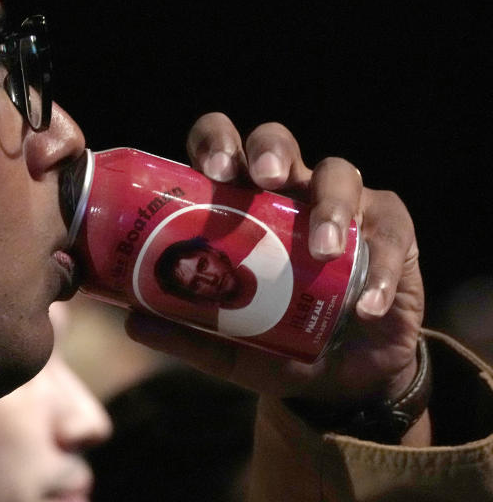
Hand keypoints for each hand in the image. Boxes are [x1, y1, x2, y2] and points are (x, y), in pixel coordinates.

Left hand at [126, 113, 423, 408]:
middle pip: (277, 141)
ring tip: (320, 249)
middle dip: (270, 151)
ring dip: (329, 206)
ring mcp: (344, 205)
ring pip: (339, 173)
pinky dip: (380, 270)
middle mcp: (290, 192)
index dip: (217, 145)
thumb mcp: (233, 348)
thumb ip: (190, 333)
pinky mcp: (391, 232)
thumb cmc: (281, 343)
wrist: (346, 380)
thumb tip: (132, 321)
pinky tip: (366, 305)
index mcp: (242, 204)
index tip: (213, 169)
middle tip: (264, 179)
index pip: (223, 150)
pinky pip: (389, 233)